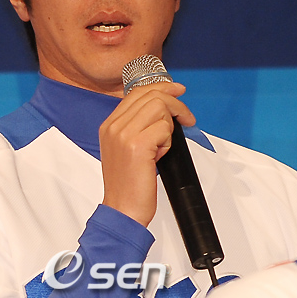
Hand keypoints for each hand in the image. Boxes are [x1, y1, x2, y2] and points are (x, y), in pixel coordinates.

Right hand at [99, 82, 195, 226]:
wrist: (122, 210)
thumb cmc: (128, 184)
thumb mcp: (125, 148)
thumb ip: (136, 126)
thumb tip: (163, 109)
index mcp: (109, 125)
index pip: (136, 92)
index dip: (161, 87)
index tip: (177, 90)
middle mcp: (114, 126)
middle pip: (150, 95)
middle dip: (175, 102)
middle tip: (186, 117)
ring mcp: (124, 134)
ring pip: (159, 107)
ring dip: (170, 124)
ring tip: (165, 144)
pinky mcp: (137, 145)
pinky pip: (164, 128)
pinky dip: (169, 141)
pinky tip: (161, 154)